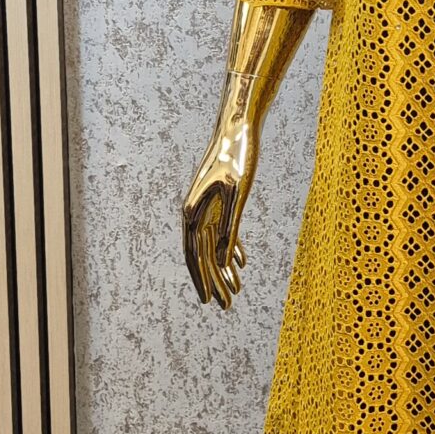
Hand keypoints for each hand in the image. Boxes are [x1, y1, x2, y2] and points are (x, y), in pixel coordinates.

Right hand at [181, 123, 254, 308]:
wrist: (237, 127)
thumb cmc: (237, 157)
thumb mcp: (236, 195)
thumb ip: (229, 229)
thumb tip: (224, 262)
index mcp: (193, 212)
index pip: (196, 255)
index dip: (202, 279)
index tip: (209, 301)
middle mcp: (195, 213)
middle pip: (205, 255)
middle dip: (215, 282)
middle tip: (226, 306)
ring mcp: (207, 207)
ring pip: (214, 246)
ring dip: (224, 270)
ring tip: (235, 292)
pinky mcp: (219, 201)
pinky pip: (223, 232)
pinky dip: (232, 249)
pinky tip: (241, 265)